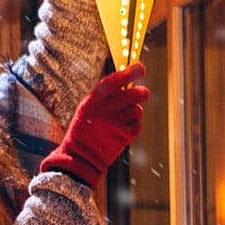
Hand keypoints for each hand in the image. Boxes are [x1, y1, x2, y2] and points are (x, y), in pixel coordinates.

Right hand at [39, 62, 148, 187]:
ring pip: (137, 110)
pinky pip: (137, 125)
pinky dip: (134, 125)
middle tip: (144, 94)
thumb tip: (127, 83)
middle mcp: (104, 110)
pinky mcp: (123, 136)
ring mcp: (114, 124)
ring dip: (135, 112)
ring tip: (124, 118)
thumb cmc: (84, 130)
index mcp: (93, 101)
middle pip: (132, 94)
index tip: (140, 68)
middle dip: (142, 93)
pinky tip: (123, 130)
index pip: (114, 81)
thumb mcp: (87, 110)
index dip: (128, 73)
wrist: (80, 157)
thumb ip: (105, 97)